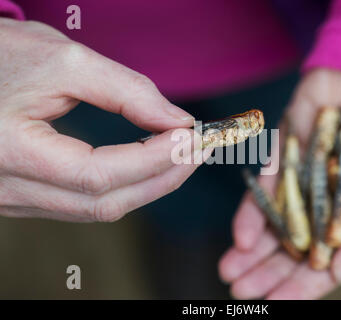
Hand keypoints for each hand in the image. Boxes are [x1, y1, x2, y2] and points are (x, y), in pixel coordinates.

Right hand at [0, 18, 207, 221]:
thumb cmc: (0, 57)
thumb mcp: (63, 60)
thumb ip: (126, 91)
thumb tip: (176, 120)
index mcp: (10, 152)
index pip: (98, 174)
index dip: (153, 159)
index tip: (192, 136)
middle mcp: (8, 188)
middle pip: (105, 203)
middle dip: (163, 177)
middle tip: (199, 149)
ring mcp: (14, 199)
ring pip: (98, 209)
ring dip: (149, 184)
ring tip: (182, 156)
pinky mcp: (24, 197)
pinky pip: (85, 204)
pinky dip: (125, 186)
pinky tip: (147, 166)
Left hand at [219, 68, 340, 298]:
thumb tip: (338, 271)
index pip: (327, 259)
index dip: (303, 285)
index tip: (277, 304)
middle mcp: (327, 200)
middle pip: (293, 246)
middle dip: (267, 272)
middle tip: (240, 293)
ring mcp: (303, 178)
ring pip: (272, 222)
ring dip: (250, 250)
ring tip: (229, 272)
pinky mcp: (284, 154)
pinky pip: (264, 187)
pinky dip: (251, 210)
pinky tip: (240, 236)